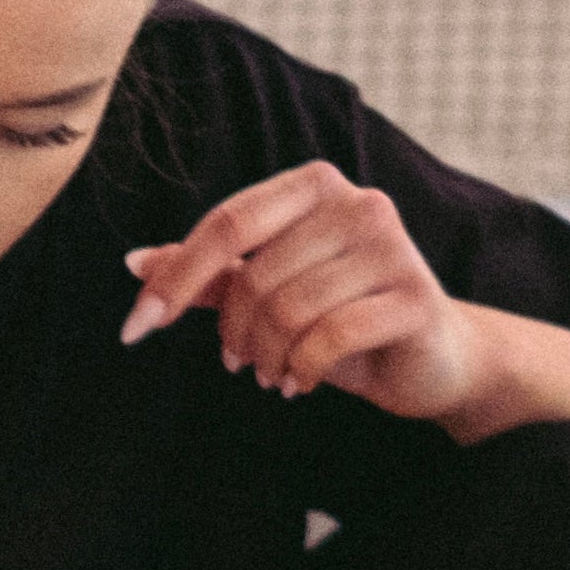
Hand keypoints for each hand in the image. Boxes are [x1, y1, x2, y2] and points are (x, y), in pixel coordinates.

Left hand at [122, 161, 487, 426]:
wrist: (434, 357)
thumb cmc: (345, 319)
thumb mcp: (273, 295)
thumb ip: (214, 277)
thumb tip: (137, 262)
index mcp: (316, 187)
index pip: (228, 222)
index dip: (176, 277)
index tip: (135, 327)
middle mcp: (358, 203)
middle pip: (257, 275)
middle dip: (234, 333)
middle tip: (238, 363)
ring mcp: (392, 248)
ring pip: (290, 310)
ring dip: (266, 357)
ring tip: (272, 375)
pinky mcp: (415, 298)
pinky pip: (328, 338)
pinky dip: (300, 370)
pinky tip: (298, 383)